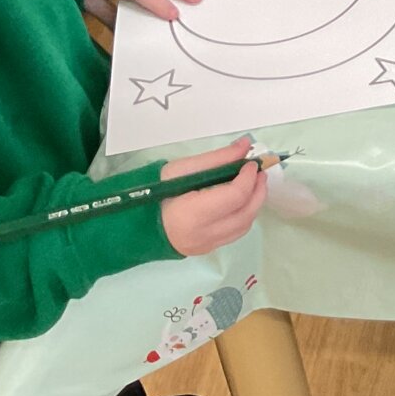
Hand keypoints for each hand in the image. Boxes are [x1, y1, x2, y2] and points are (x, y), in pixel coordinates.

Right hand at [160, 138, 267, 257]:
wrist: (136, 222)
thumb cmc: (157, 191)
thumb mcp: (183, 169)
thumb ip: (217, 158)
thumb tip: (245, 146)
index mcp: (192, 214)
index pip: (234, 196)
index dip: (248, 178)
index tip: (251, 163)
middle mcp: (202, 235)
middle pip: (245, 214)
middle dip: (257, 191)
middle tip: (258, 173)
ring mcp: (205, 246)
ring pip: (244, 226)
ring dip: (253, 204)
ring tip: (251, 185)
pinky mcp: (207, 249)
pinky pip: (234, 233)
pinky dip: (243, 215)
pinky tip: (239, 201)